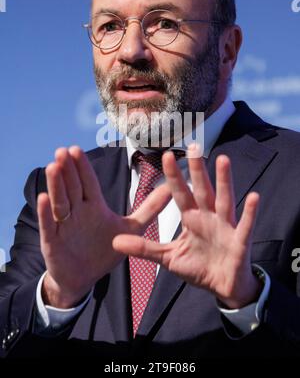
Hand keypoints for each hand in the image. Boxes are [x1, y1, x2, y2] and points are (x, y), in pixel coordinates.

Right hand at [37, 146, 170, 307]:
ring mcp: (63, 225)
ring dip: (56, 185)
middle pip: (72, 187)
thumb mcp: (130, 227)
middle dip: (68, 170)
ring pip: (59, 201)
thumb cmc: (104, 250)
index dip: (83, 167)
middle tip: (63, 151)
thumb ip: (149, 209)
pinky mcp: (53, 241)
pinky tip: (43, 198)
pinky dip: (45, 213)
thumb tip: (170, 189)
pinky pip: (49, 225)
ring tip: (53, 167)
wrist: (83, 277)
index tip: (77, 149)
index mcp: (93, 205)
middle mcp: (77, 211)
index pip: (88, 182)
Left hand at [113, 144, 261, 308]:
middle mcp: (208, 217)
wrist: (222, 286)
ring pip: (224, 200)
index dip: (173, 176)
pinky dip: (249, 212)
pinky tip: (253, 196)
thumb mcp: (168, 258)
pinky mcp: (240, 240)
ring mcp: (225, 226)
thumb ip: (144, 248)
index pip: (180, 194)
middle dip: (197, 170)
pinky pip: (245, 225)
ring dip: (224, 181)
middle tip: (194, 146)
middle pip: (202, 190)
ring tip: (222, 160)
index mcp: (191, 218)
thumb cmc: (198, 266)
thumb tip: (115, 242)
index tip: (165, 155)